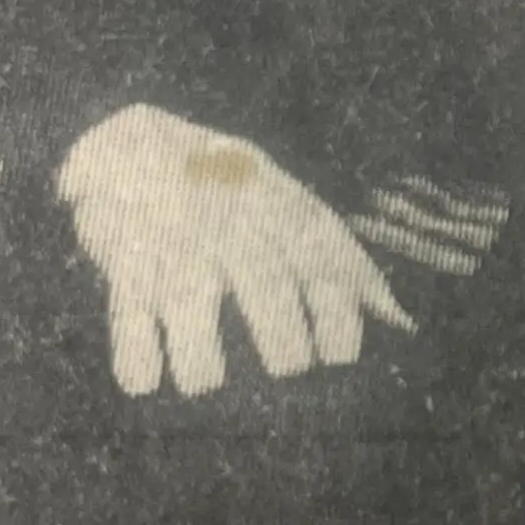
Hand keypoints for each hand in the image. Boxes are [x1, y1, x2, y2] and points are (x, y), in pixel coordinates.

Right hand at [57, 104, 411, 396]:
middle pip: (265, 290)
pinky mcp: (125, 264)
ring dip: (202, 362)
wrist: (134, 145)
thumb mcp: (293, 208)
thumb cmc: (233, 192)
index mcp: (280, 214)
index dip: (338, 318)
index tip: (337, 356)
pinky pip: (128, 319)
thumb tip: (399, 319)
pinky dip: (137, 360)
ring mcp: (176, 247)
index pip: (324, 265)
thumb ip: (344, 263)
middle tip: (285, 366)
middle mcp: (232, 229)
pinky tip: (147, 379)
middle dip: (283, 343)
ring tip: (205, 380)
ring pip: (190, 308)